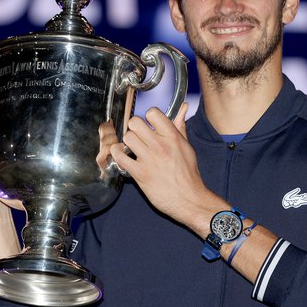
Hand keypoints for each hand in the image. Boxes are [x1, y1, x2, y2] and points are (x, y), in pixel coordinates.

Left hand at [110, 103, 226, 234]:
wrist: (189, 199)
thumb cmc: (188, 174)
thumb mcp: (187, 146)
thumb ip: (180, 125)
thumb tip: (184, 107)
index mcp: (173, 137)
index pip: (153, 113)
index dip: (148, 117)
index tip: (149, 124)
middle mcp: (161, 145)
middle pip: (135, 123)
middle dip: (135, 128)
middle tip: (138, 136)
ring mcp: (150, 159)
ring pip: (127, 138)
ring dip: (127, 142)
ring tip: (131, 147)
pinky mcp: (140, 174)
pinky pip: (120, 157)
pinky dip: (117, 154)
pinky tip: (122, 155)